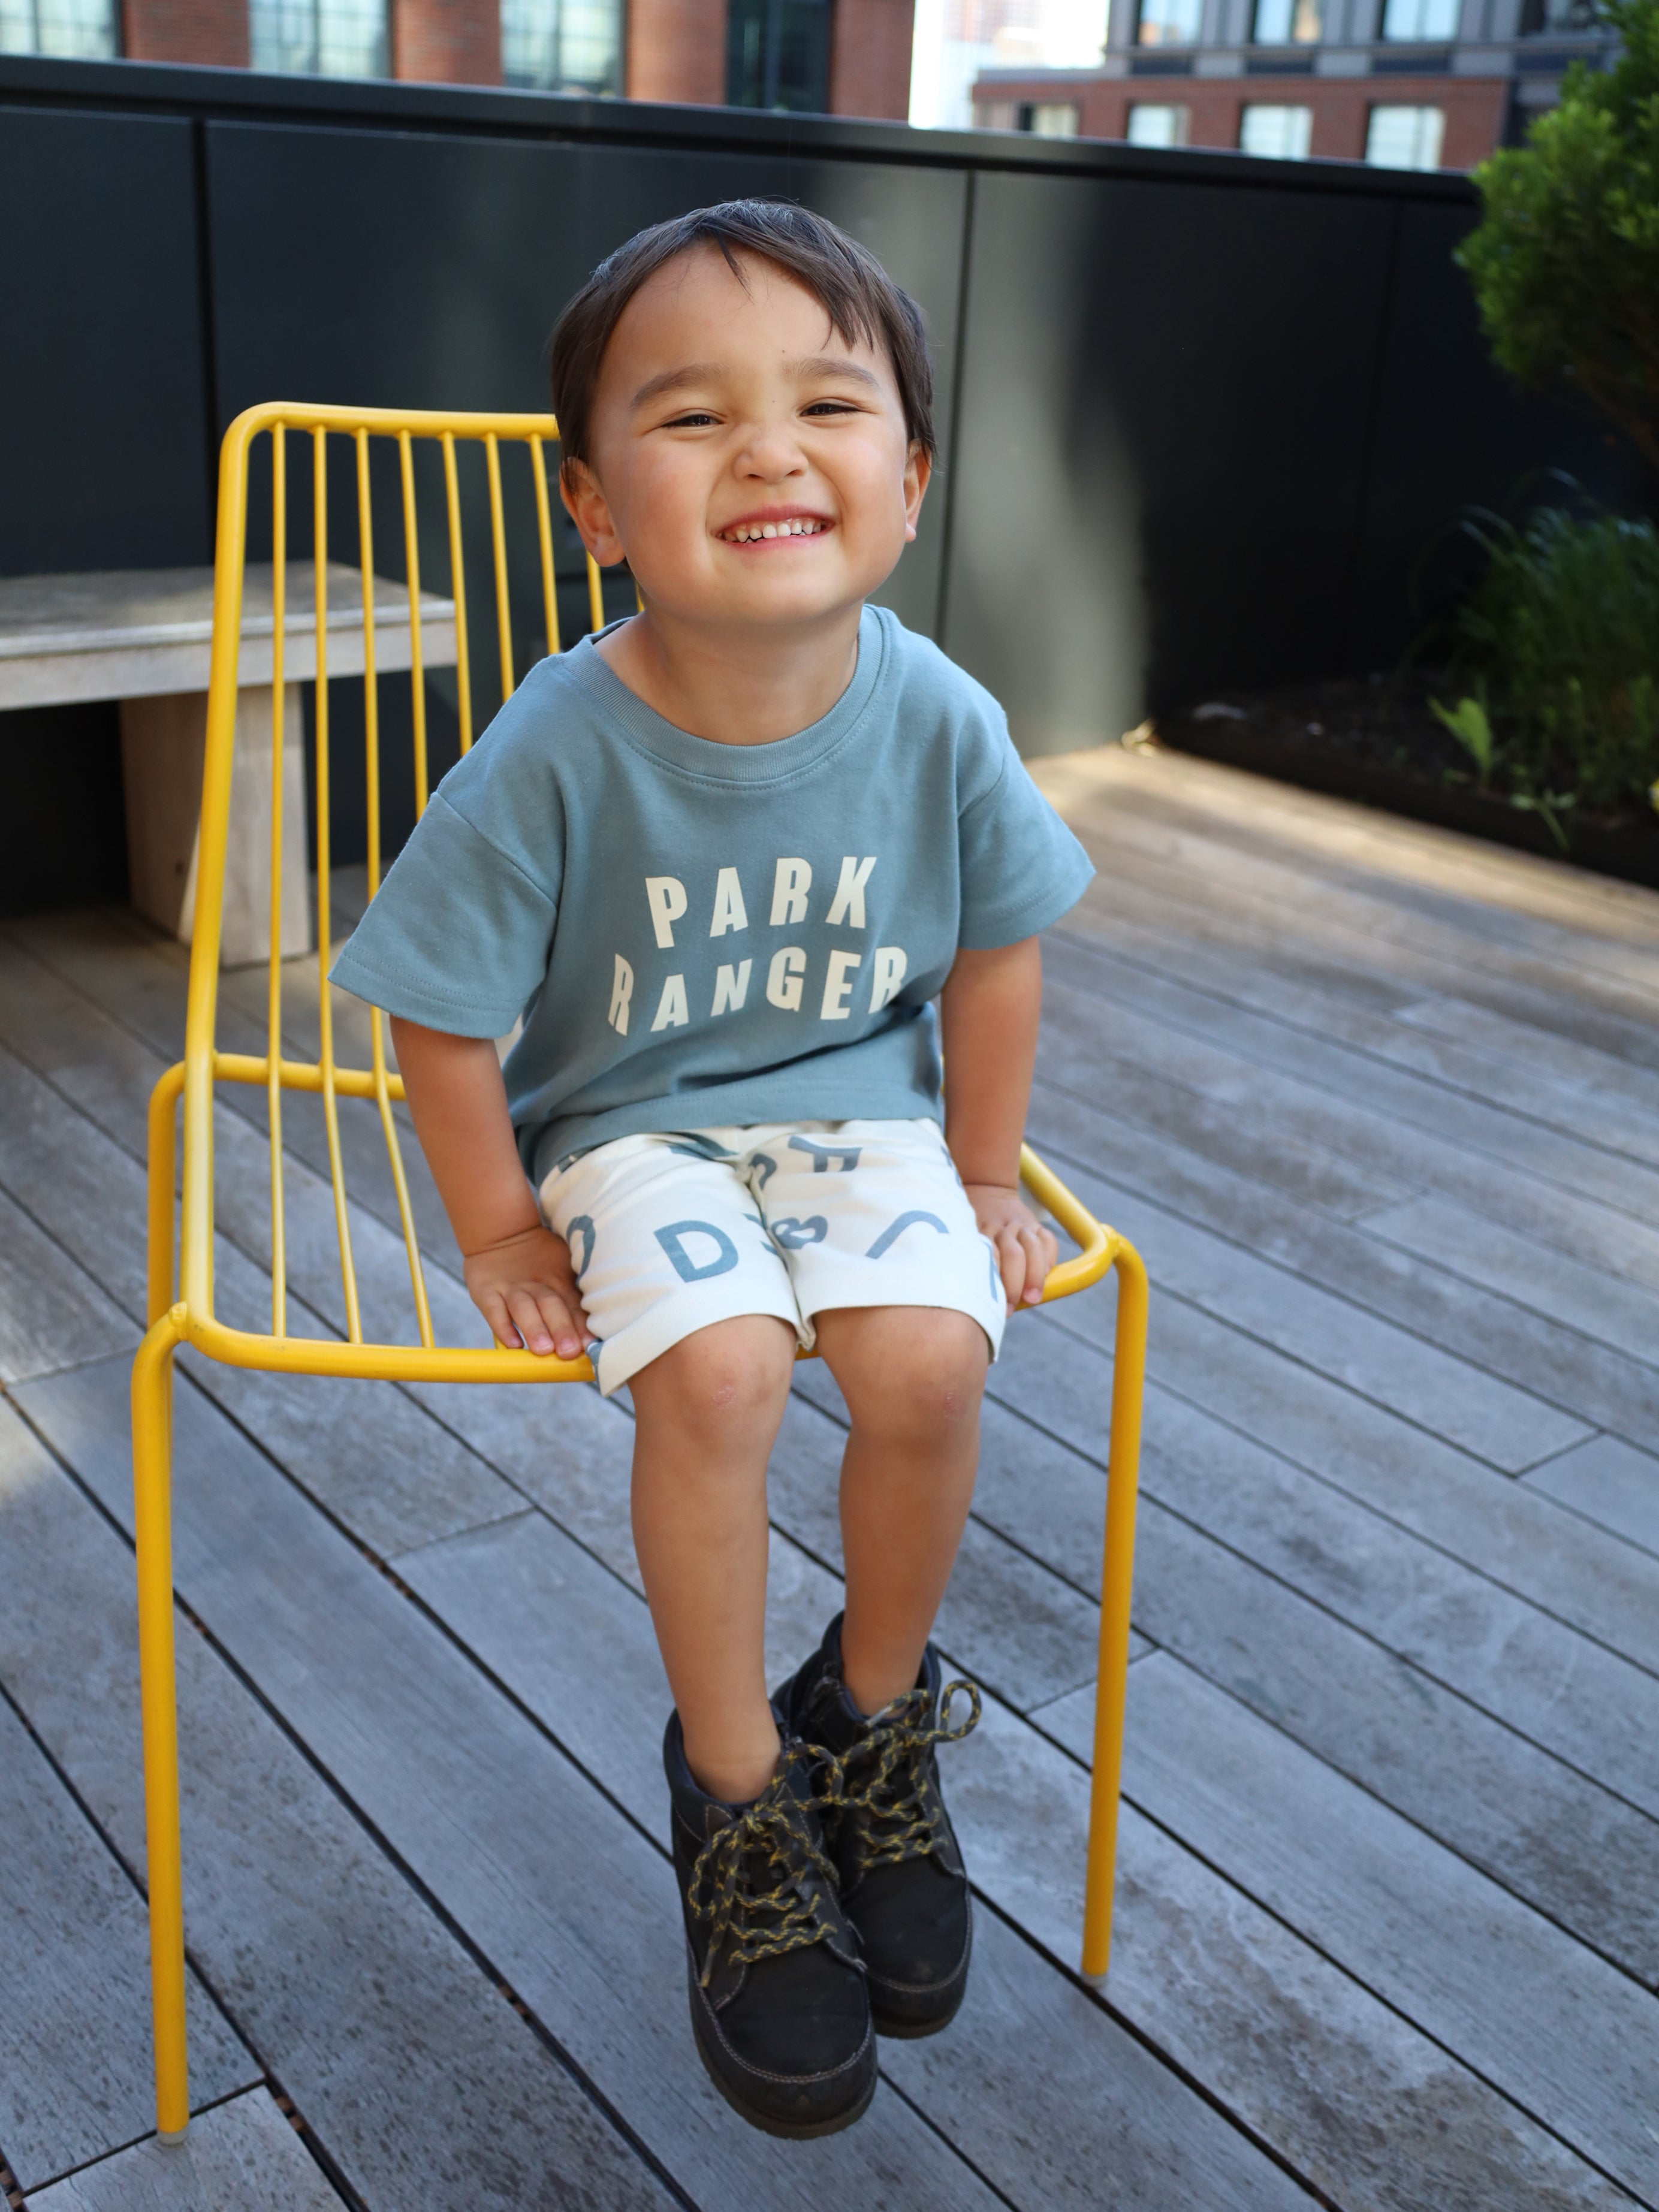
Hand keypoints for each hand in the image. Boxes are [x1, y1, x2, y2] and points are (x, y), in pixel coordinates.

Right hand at [462, 1224, 594, 1358]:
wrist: (503, 1233)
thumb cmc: (540, 1258)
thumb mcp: (562, 1266)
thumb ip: (576, 1290)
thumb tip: (602, 1322)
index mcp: (560, 1280)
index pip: (573, 1304)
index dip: (581, 1325)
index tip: (590, 1345)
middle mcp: (536, 1284)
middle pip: (551, 1305)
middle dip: (561, 1328)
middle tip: (569, 1350)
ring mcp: (510, 1288)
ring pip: (524, 1308)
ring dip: (534, 1329)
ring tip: (543, 1349)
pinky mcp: (486, 1291)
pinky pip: (493, 1310)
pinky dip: (503, 1327)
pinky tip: (513, 1344)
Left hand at [965, 1184, 1057, 1312]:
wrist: (986, 1191)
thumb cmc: (970, 1229)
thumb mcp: (961, 1239)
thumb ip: (969, 1263)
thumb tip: (976, 1302)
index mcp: (978, 1232)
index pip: (989, 1258)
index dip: (993, 1284)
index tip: (993, 1307)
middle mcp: (999, 1227)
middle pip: (1012, 1255)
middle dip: (1014, 1285)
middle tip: (1010, 1308)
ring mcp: (1019, 1224)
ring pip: (1032, 1247)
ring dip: (1034, 1275)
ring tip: (1033, 1298)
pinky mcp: (1034, 1222)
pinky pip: (1047, 1239)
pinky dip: (1049, 1257)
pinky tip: (1046, 1273)